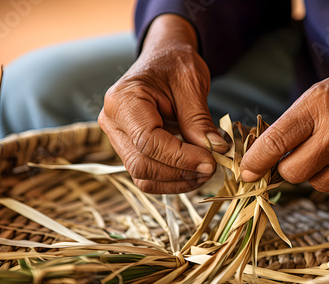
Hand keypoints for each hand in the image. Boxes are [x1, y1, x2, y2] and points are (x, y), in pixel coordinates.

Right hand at [99, 14, 228, 193]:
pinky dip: (171, 179)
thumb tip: (216, 151)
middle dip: (180, 172)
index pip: (148, 141)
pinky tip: (193, 172)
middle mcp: (113, 122)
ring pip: (143, 175)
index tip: (211, 161)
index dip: (181, 157)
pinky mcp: (128, 149)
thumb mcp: (191, 84)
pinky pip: (147, 174)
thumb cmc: (174, 64)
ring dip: (177, 180)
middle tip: (212, 167)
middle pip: (142, 164)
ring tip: (205, 171)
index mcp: (123, 100)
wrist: (163, 59)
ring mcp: (117, 138)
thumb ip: (199, 120)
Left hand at [240, 63, 328, 201]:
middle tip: (304, 155)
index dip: (254, 162)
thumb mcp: (321, 94)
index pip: (275, 141)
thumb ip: (293, 124)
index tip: (246, 174)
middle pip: (292, 173)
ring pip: (318, 185)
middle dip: (290, 169)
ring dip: (321, 173)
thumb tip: (264, 160)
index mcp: (319, 104)